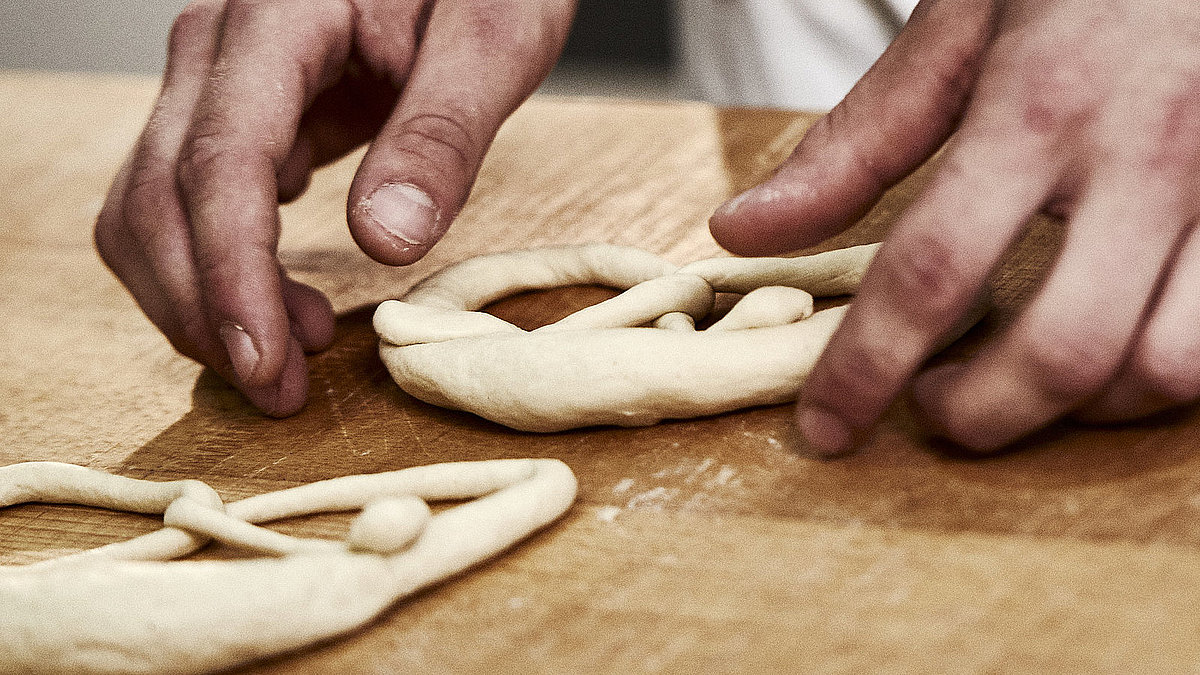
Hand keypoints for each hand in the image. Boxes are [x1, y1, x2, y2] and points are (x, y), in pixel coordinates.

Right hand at [95, 0, 573, 415]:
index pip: (220, 164)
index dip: (232, 277)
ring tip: (294, 353)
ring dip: (202, 299)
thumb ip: (441, 133)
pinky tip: (284, 302)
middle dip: (209, 312)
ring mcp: (213, 80)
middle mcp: (217, 47)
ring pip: (152, 209)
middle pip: (160, 198)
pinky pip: (187, 203)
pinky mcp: (232, 113)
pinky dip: (217, 269)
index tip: (268, 364)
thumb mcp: (492, 41)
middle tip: (283, 392)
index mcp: (275, 18)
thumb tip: (385, 239)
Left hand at [709, 0, 1199, 452]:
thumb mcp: (959, 28)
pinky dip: (1151, 371)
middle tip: (933, 407)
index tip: (826, 426)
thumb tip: (741, 231)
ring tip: (1020, 377)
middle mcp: (1147, 156)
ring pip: (1165, 367)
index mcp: (1043, 105)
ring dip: (1077, 407)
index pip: (933, 269)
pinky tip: (1103, 340)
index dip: (867, 366)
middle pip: (1063, 350)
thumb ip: (855, 143)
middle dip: (982, 415)